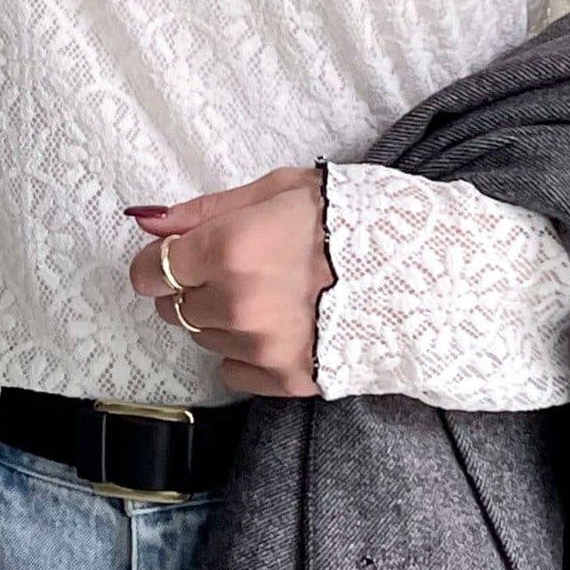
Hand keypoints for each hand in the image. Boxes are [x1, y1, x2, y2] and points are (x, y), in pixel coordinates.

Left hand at [126, 165, 333, 396]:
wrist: (421, 274)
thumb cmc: (351, 220)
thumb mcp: (278, 191)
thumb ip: (205, 210)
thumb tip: (149, 221)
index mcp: (230, 249)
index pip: (152, 270)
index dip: (157, 262)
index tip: (175, 257)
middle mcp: (237, 304)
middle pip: (175, 307)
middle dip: (193, 289)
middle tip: (239, 269)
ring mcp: (261, 347)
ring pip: (205, 338)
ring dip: (223, 319)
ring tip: (270, 295)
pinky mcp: (285, 379)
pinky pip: (234, 370)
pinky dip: (247, 352)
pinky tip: (282, 326)